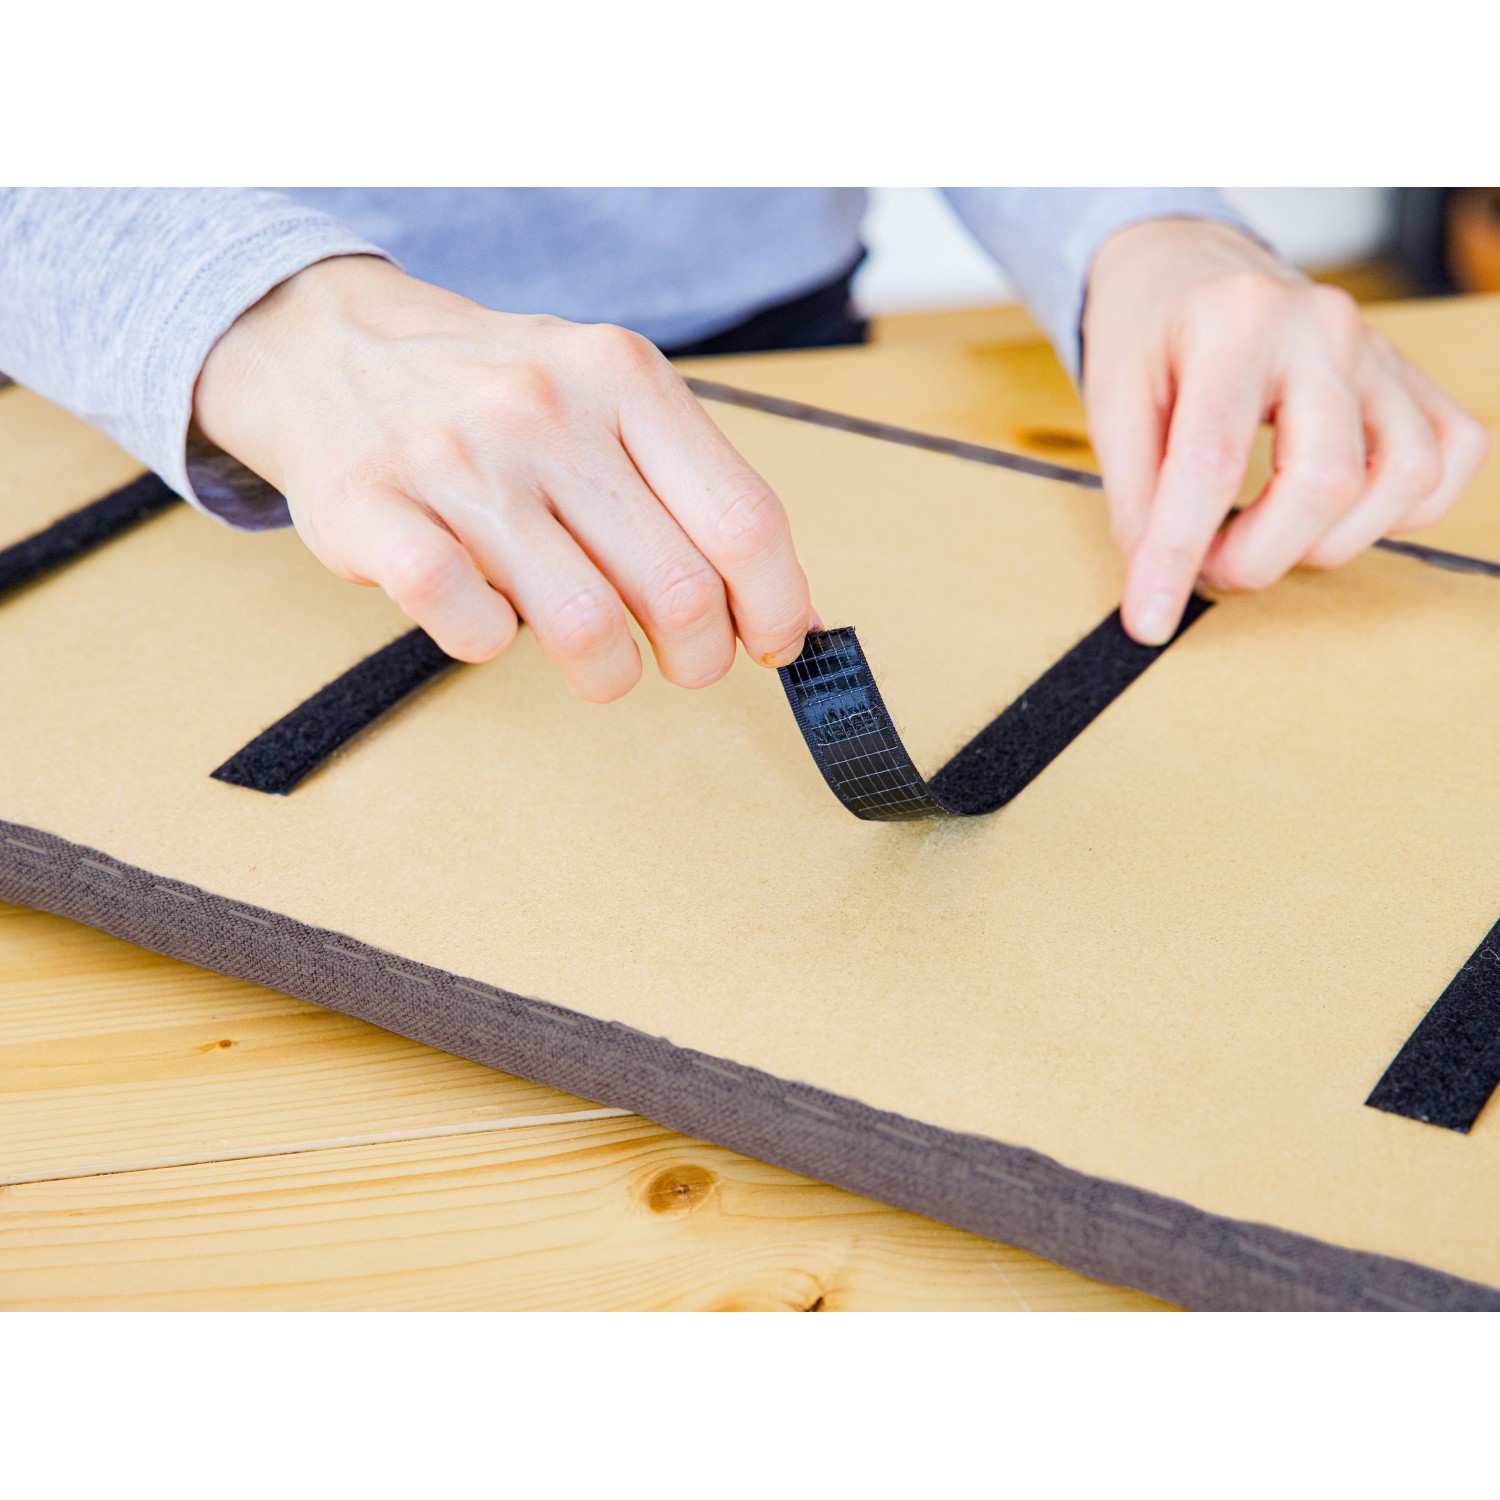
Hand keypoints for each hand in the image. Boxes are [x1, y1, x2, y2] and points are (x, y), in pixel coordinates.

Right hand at [193, 255, 815, 700]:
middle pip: (680, 589)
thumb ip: (691, 486)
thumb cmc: (495, 396)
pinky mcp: (374, 512)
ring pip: (586, 626)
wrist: (328, 345)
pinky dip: (494, 646)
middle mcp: (547, 411)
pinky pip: (471, 627)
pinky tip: (492, 620)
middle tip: (682, 662)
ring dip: (610, 674)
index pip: (745, 520)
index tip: (776, 644)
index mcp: (624, 378)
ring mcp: (458, 461)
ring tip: (602, 662)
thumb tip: (784, 609)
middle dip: (700, 658)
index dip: (778, 606)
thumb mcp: (606, 395)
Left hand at [1082, 218, 1489, 643]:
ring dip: (1327, 542)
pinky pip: (1445, 462)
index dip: (1178, 557)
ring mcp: (1380, 351)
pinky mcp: (1413, 379)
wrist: (1191, 270)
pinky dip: (1396, 512)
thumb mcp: (1111, 399)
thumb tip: (1157, 576)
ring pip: (1402, 479)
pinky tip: (1330, 512)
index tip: (1151, 620)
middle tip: (1208, 565)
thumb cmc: (1151, 334)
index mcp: (1235, 322)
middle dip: (1259, 558)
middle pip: (1323, 482)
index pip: (1211, 465)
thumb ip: (1133, 489)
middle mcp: (1322, 328)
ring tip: (1262, 537)